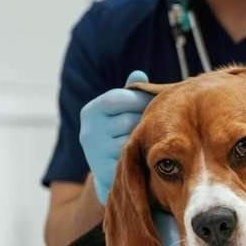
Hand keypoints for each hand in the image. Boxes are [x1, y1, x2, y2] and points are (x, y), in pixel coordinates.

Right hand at [79, 70, 152, 203]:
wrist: (112, 168)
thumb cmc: (122, 130)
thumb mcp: (122, 109)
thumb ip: (130, 92)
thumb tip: (139, 74)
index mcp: (90, 112)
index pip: (114, 99)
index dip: (137, 100)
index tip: (152, 103)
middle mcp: (88, 133)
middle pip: (127, 121)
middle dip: (145, 121)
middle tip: (157, 123)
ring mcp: (95, 154)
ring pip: (132, 141)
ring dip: (146, 138)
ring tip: (152, 138)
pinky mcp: (106, 171)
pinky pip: (133, 159)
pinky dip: (143, 155)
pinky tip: (148, 153)